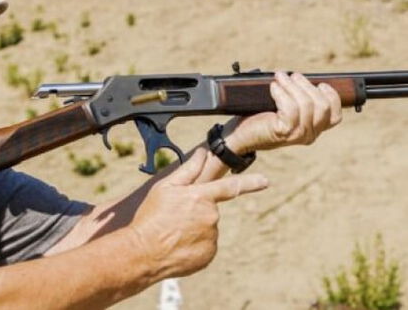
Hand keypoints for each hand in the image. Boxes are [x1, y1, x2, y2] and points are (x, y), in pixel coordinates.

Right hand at [128, 148, 267, 279]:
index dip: (250, 183)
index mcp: (201, 196)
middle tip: (174, 218)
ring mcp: (211, 237)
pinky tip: (178, 245)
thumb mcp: (165, 188)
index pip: (230, 186)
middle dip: (196, 211)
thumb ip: (188, 170)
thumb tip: (202, 152)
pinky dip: (194, 245)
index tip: (265, 181)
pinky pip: (205, 246)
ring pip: (207, 228)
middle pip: (210, 209)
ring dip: (194, 229)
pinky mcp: (208, 255)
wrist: (143, 253)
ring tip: (173, 233)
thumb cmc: (151, 217)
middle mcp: (211, 216)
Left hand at [226, 72, 341, 153]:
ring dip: (292, 86)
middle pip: (322, 106)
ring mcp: (298, 135)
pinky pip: (291, 108)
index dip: (332, 97)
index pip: (335, 116)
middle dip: (307, 86)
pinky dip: (282, 93)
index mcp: (313, 130)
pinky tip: (273, 87)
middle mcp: (309, 136)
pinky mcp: (284, 132)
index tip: (320, 83)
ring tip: (280, 77)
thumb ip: (298, 98)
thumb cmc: (260, 118)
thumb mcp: (284, 108)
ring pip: (307, 104)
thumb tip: (301, 78)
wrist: (239, 135)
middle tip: (291, 76)